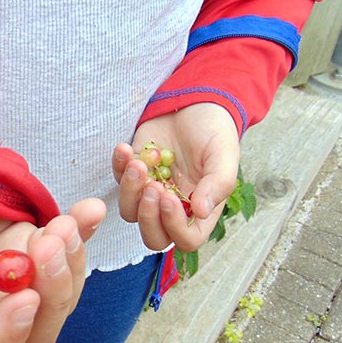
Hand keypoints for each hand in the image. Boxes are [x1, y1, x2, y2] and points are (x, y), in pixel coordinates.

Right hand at [0, 191, 105, 342]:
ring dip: (68, 264)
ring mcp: (13, 294)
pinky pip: (68, 261)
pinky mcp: (37, 263)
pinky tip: (89, 211)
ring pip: (57, 303)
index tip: (23, 299)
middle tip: (50, 245)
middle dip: (50, 296)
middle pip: (30, 338)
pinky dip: (81, 237)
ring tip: (63, 223)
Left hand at [112, 103, 239, 252]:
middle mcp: (173, 207)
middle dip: (147, 216)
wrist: (195, 104)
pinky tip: (125, 148)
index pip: (186, 239)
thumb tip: (201, 212)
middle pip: (153, 236)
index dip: (174, 226)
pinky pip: (117, 180)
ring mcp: (150, 191)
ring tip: (139, 163)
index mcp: (200, 209)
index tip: (170, 197)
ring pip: (129, 212)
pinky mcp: (133, 173)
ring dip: (130, 190)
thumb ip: (218, 184)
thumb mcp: (224, 154)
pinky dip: (118, 166)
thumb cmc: (214, 131)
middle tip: (153, 186)